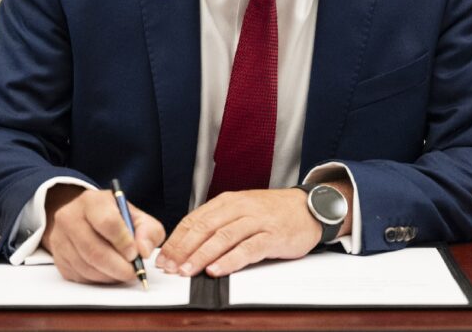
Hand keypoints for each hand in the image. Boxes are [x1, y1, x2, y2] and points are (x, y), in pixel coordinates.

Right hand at [41, 185, 165, 283]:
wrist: (86, 219)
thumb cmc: (115, 218)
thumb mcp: (137, 217)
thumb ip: (148, 231)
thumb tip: (143, 251)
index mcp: (92, 201)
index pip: (107, 222)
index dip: (123, 242)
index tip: (135, 254)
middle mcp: (70, 217)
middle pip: (94, 250)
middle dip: (118, 267)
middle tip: (133, 272)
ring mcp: (60, 238)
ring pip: (86, 266)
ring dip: (109, 275)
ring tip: (123, 272)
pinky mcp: (58, 258)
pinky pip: (79, 276)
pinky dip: (98, 279)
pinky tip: (108, 272)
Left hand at [157, 187, 341, 277]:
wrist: (308, 207)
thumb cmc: (272, 212)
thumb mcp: (241, 210)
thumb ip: (217, 223)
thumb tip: (187, 245)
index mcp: (227, 201)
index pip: (194, 219)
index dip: (176, 239)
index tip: (163, 257)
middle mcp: (240, 208)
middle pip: (205, 227)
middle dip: (183, 249)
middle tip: (170, 267)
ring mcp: (256, 221)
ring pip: (223, 237)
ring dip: (202, 255)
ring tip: (187, 271)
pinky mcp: (272, 235)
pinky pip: (248, 248)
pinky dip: (230, 260)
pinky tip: (217, 270)